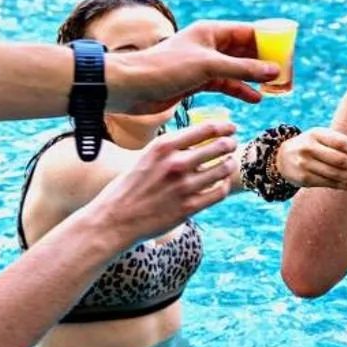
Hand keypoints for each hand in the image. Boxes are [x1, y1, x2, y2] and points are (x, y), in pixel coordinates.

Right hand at [82, 121, 236, 247]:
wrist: (114, 219)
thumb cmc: (130, 186)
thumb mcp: (146, 157)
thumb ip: (170, 147)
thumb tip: (197, 138)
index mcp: (163, 146)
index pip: (206, 129)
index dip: (224, 127)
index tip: (231, 129)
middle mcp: (175, 163)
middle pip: (220, 146)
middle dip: (230, 144)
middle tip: (232, 145)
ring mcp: (183, 186)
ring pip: (224, 169)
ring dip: (230, 164)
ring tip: (229, 163)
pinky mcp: (189, 207)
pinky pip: (219, 192)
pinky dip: (225, 185)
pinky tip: (222, 182)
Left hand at [109, 21, 281, 111]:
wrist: (132, 87)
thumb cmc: (166, 69)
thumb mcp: (209, 67)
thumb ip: (243, 69)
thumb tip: (274, 70)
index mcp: (211, 31)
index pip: (248, 32)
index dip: (269, 41)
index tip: (288, 53)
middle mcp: (209, 45)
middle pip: (245, 51)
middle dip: (264, 62)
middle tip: (285, 75)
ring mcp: (203, 64)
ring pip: (236, 69)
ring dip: (254, 78)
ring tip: (275, 89)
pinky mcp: (197, 82)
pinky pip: (225, 84)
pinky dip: (240, 90)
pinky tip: (254, 99)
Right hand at [276, 128, 346, 191]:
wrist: (281, 157)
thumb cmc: (310, 145)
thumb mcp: (320, 137)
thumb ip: (339, 143)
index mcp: (317, 134)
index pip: (340, 142)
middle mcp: (310, 148)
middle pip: (340, 160)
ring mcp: (305, 164)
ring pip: (336, 174)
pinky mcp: (304, 179)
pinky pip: (329, 184)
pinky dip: (346, 187)